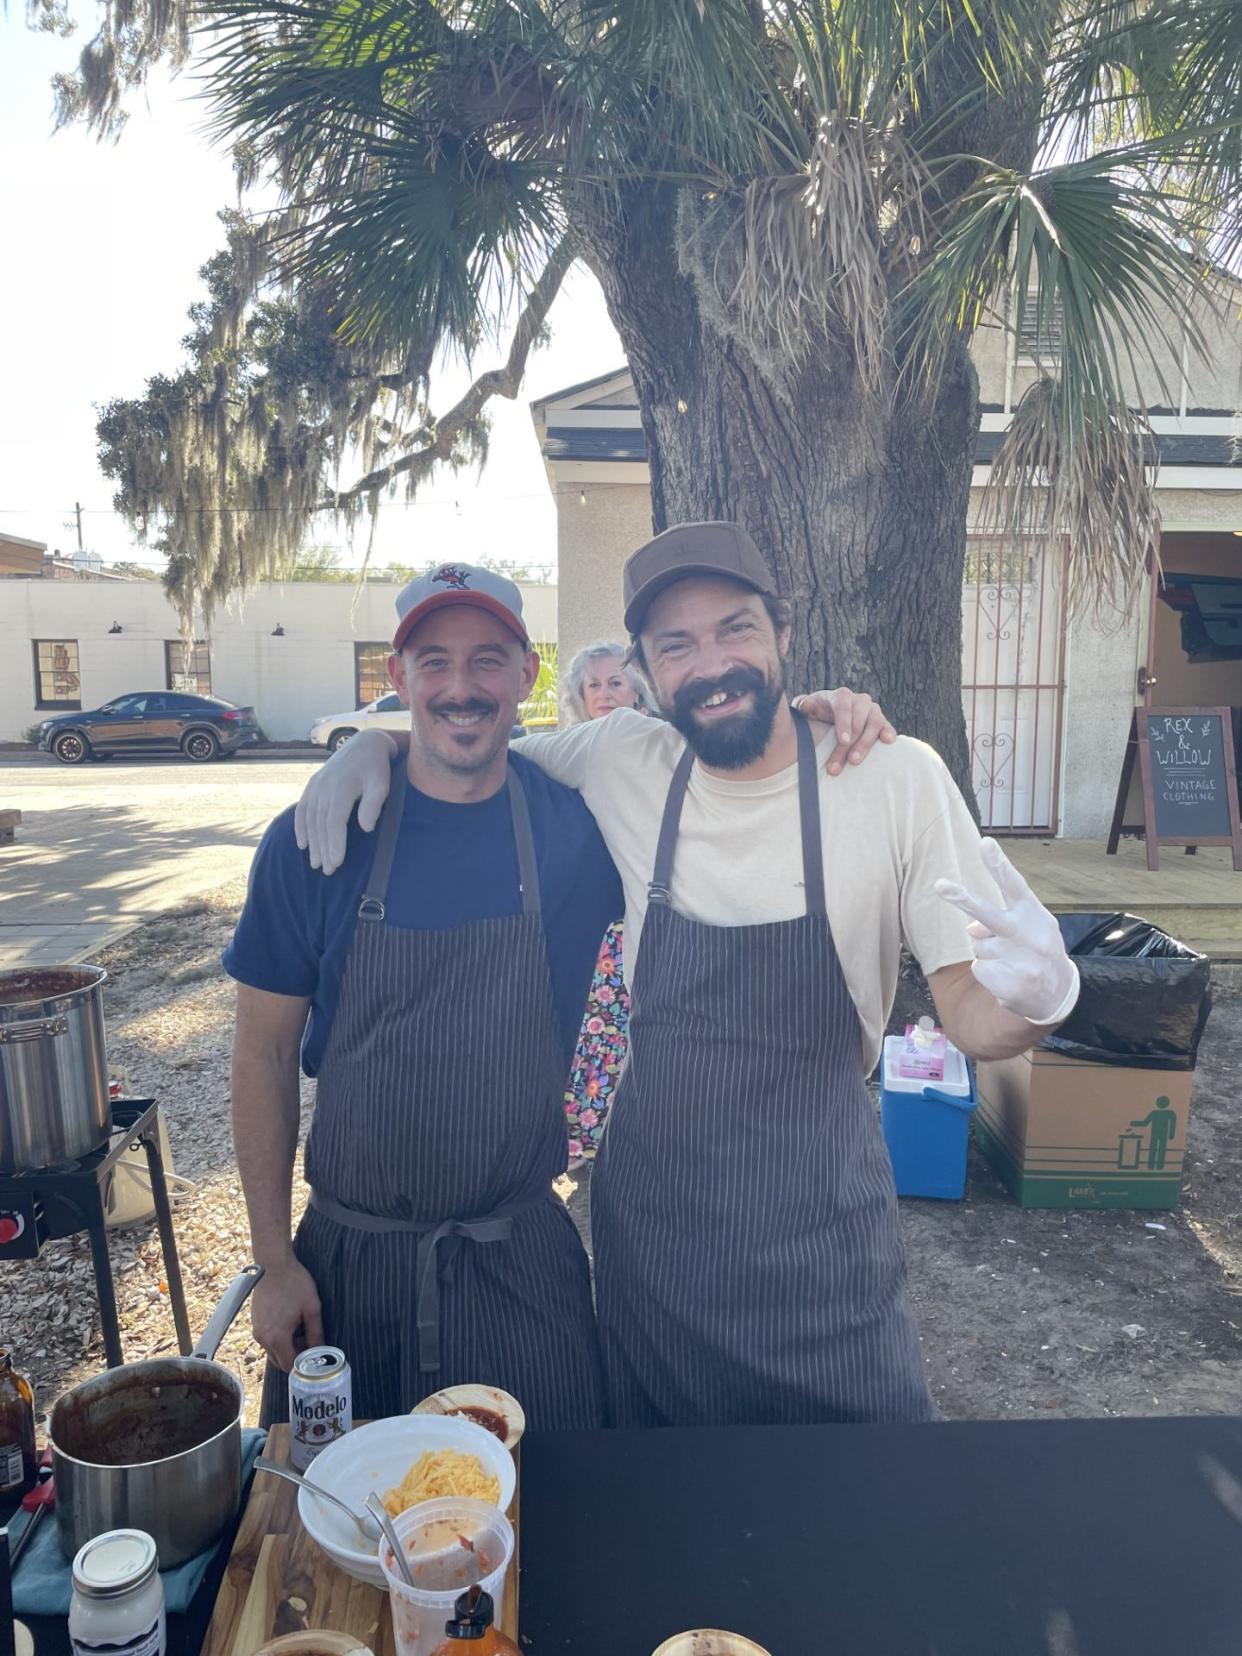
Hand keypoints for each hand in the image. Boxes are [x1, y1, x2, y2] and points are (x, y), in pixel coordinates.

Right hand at [251, 1259, 323, 1371]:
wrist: (273, 1265)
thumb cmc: (295, 1283)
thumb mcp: (312, 1308)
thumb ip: (316, 1333)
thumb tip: (320, 1351)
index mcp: (277, 1337)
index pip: (289, 1366)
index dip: (304, 1364)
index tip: (315, 1353)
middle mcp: (262, 1339)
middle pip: (280, 1361)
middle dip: (296, 1356)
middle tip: (309, 1338)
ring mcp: (256, 1331)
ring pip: (274, 1351)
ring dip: (287, 1347)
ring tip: (300, 1327)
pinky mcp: (254, 1323)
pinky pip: (268, 1340)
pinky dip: (279, 1338)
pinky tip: (290, 1321)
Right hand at [294, 729, 396, 874]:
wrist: (365, 744)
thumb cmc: (376, 768)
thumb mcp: (381, 785)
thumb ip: (372, 805)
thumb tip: (366, 828)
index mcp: (341, 788)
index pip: (334, 822)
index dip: (335, 843)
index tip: (337, 862)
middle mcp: (324, 788)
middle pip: (320, 824)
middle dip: (323, 849)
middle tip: (328, 870)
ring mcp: (316, 786)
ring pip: (310, 819)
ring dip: (312, 843)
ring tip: (316, 864)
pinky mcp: (312, 785)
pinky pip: (302, 809)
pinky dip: (300, 827)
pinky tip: (302, 844)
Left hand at [792, 688, 896, 775]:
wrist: (829, 713)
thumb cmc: (817, 712)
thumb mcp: (808, 707)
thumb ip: (805, 706)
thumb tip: (805, 706)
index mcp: (841, 696)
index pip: (843, 707)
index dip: (844, 724)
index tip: (843, 741)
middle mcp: (859, 701)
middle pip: (858, 721)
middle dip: (852, 743)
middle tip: (847, 761)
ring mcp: (871, 710)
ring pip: (874, 724)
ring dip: (866, 744)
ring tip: (856, 760)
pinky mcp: (880, 721)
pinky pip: (886, 725)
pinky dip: (888, 732)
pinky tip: (888, 741)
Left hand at [935, 838, 1079, 1025]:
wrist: (1059, 994)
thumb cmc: (1037, 951)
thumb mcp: (1029, 929)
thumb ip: (1003, 919)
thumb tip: (971, 928)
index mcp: (1034, 914)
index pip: (1014, 884)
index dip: (999, 864)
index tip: (984, 843)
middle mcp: (1028, 935)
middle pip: (988, 913)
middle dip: (962, 899)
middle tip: (939, 885)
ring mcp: (1019, 960)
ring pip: (978, 946)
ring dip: (988, 953)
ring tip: (1010, 961)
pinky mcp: (1010, 983)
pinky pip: (979, 968)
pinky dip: (988, 973)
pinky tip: (1008, 977)